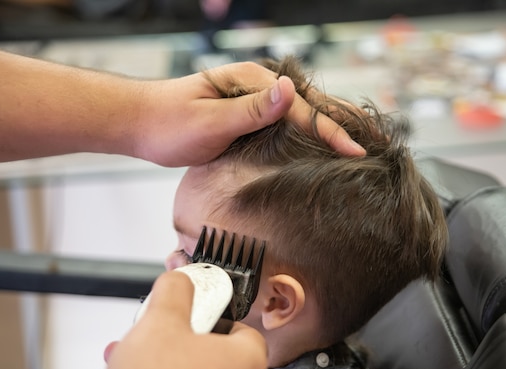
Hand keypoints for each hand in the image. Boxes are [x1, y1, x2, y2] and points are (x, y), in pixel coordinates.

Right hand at [95, 271, 266, 368]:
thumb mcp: (161, 319)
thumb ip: (175, 290)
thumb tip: (179, 281)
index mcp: (247, 362)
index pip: (243, 328)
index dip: (215, 316)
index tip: (193, 313)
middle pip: (217, 353)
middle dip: (184, 341)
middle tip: (163, 335)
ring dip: (170, 363)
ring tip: (141, 357)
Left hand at [134, 62, 364, 166]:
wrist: (139, 124)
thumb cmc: (167, 123)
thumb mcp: (210, 120)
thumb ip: (251, 109)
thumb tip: (290, 91)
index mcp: (250, 80)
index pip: (300, 107)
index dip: (329, 131)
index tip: (354, 150)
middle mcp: (254, 85)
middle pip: (305, 105)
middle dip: (335, 125)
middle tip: (365, 146)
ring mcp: (250, 100)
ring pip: (296, 115)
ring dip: (322, 131)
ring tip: (350, 147)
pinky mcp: (244, 115)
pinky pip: (280, 124)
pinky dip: (301, 135)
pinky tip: (312, 148)